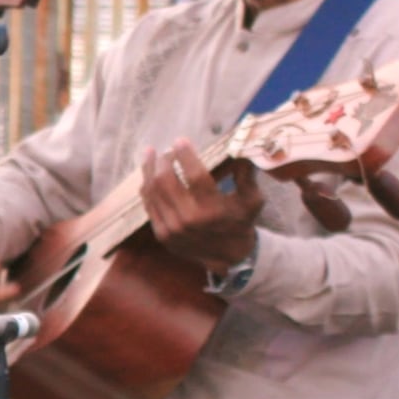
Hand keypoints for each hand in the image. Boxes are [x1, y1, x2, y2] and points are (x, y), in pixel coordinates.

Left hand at [138, 141, 262, 271]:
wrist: (228, 257)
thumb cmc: (240, 223)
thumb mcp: (251, 200)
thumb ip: (246, 174)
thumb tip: (240, 147)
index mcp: (212, 210)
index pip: (194, 175)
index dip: (185, 155)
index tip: (181, 140)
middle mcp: (189, 220)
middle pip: (166, 181)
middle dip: (164, 160)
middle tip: (168, 150)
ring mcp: (172, 229)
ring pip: (152, 191)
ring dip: (149, 169)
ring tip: (151, 154)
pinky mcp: (162, 234)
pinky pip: (148, 205)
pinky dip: (147, 187)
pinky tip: (149, 174)